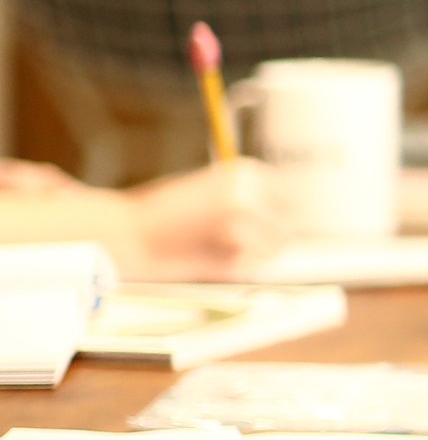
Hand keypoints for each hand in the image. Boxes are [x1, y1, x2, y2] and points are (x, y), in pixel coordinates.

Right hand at [126, 161, 288, 280]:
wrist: (125, 232)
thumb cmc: (166, 212)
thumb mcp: (211, 189)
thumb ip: (248, 197)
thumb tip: (290, 214)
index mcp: (247, 172)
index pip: (289, 196)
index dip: (280, 213)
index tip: (271, 223)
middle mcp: (251, 195)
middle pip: (288, 223)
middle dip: (274, 235)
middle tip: (244, 242)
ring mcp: (245, 225)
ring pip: (275, 248)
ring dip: (258, 253)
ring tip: (221, 248)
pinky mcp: (235, 255)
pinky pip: (256, 266)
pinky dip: (241, 267)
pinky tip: (212, 258)